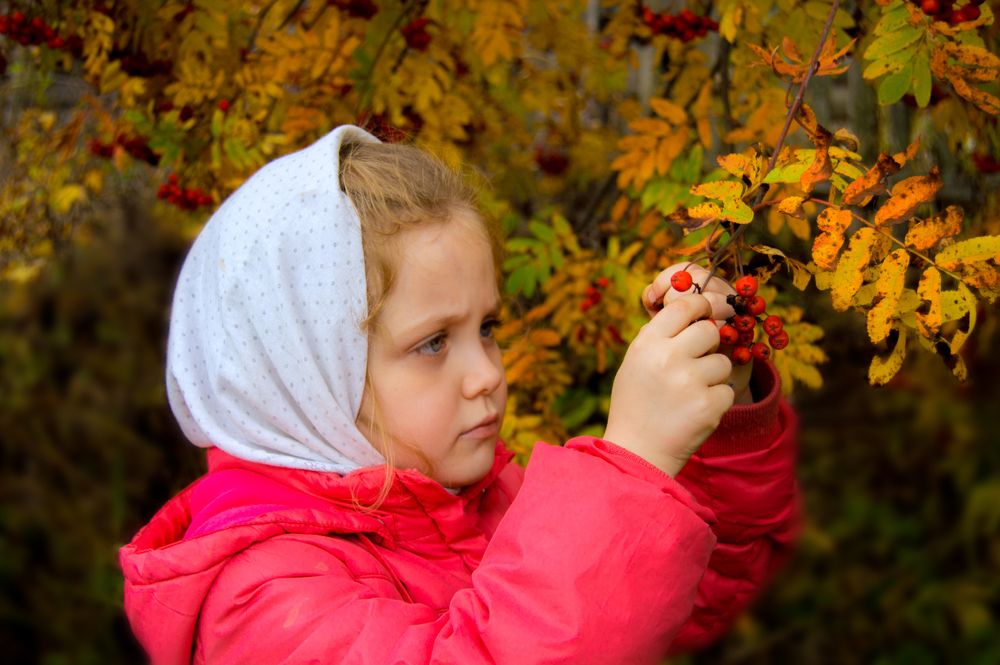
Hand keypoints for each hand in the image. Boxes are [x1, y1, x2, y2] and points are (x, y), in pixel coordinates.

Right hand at [604, 294, 734, 476]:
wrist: (638, 452)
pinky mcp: (709, 405)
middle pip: (710, 331)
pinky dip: (716, 401)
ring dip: (713, 376)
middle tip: (697, 362)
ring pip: (722, 362)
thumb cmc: (636, 403)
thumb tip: (690, 309)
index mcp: (647, 344)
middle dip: (709, 344)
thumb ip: (658, 336)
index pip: (683, 306)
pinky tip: (695, 411)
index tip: (704, 313)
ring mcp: (690, 382)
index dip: (699, 306)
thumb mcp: (635, 362)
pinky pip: (728, 390)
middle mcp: (668, 358)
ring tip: (691, 393)